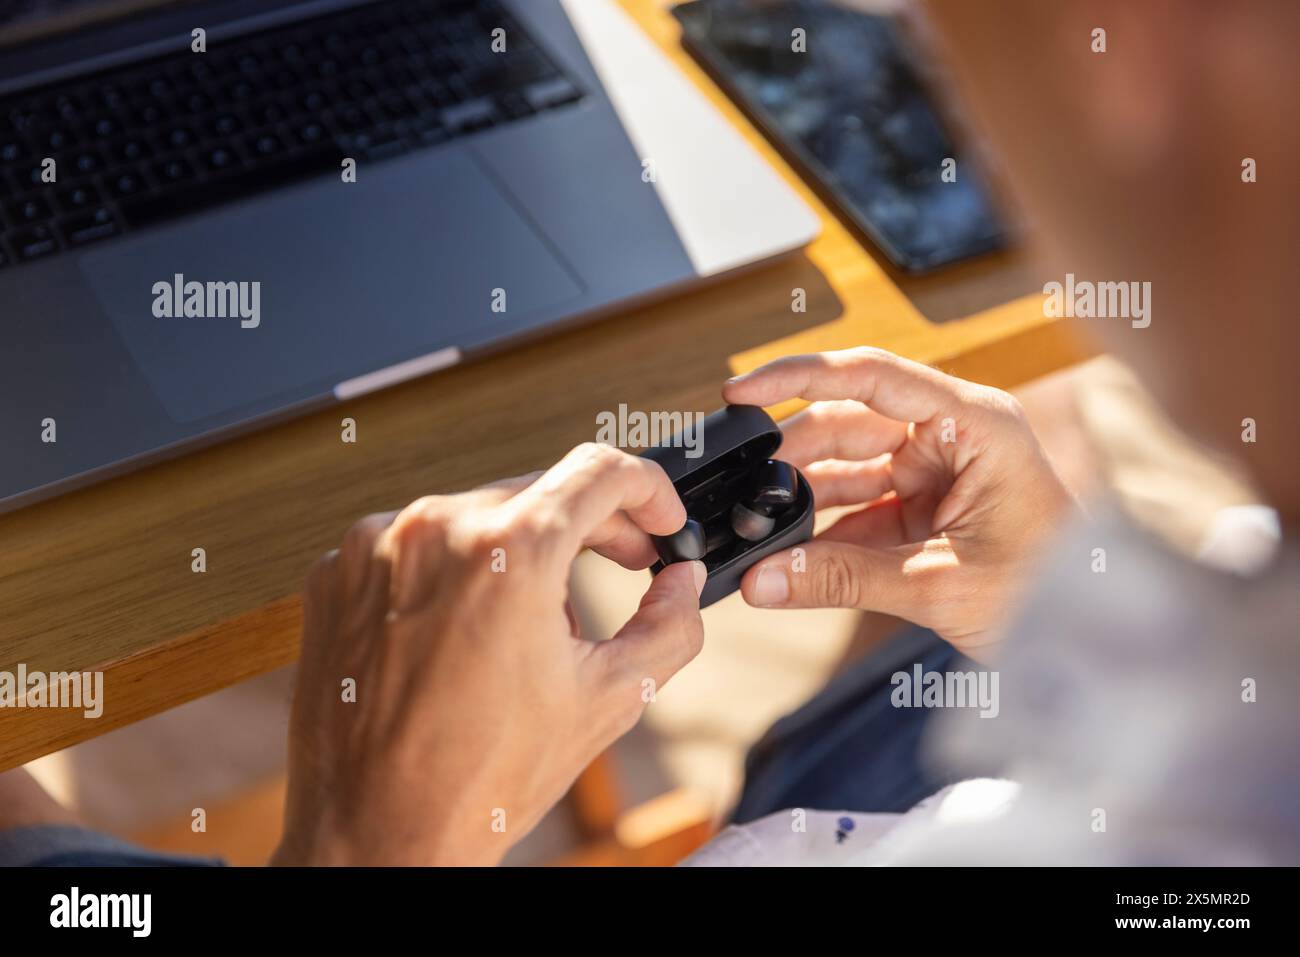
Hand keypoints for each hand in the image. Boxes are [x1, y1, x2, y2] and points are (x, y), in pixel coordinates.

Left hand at [273, 444, 705, 865]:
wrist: (376, 835)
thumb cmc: (479, 781)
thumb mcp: (608, 701)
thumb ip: (669, 626)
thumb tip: (680, 582)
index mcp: (508, 553)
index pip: (599, 470)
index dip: (649, 488)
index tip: (658, 516)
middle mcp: (433, 530)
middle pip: (539, 491)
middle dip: (594, 525)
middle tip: (625, 563)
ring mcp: (374, 548)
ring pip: (478, 516)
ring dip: (523, 550)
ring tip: (538, 622)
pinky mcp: (336, 573)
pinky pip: (418, 544)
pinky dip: (456, 570)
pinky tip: (472, 629)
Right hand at [723, 348, 1074, 660]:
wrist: (1092, 641)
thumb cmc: (1050, 596)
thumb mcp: (940, 586)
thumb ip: (842, 579)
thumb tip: (760, 579)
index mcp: (976, 424)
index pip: (872, 376)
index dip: (799, 376)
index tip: (741, 389)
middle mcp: (952, 435)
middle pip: (847, 422)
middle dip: (791, 453)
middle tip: (740, 487)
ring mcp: (934, 470)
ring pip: (844, 464)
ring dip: (800, 493)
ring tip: (754, 524)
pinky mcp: (921, 507)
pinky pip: (854, 505)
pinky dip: (819, 527)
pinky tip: (784, 549)